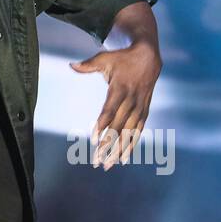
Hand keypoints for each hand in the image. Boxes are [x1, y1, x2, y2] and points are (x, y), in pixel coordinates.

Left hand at [69, 41, 161, 170]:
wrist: (149, 57)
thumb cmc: (123, 59)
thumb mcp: (105, 58)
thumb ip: (88, 65)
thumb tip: (71, 65)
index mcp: (120, 89)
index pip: (110, 111)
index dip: (102, 125)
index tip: (94, 140)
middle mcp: (131, 101)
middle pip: (118, 127)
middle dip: (108, 145)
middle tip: (97, 161)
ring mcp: (139, 107)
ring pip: (129, 133)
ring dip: (119, 150)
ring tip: (108, 165)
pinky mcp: (145, 111)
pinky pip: (138, 131)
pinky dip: (132, 145)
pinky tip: (123, 158)